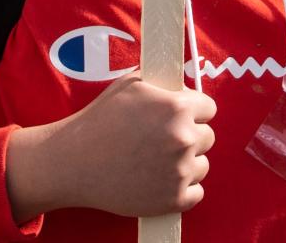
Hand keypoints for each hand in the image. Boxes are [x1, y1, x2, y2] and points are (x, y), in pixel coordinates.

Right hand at [6, 73, 216, 221]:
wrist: (76, 161)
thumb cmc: (101, 120)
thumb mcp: (132, 85)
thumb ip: (163, 84)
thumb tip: (182, 84)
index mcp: (177, 107)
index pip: (209, 107)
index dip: (194, 109)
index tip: (182, 115)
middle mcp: (183, 138)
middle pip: (207, 136)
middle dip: (189, 134)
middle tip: (164, 138)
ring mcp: (179, 172)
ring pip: (202, 165)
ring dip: (186, 163)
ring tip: (160, 160)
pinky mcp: (173, 200)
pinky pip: (196, 193)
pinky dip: (183, 189)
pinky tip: (163, 180)